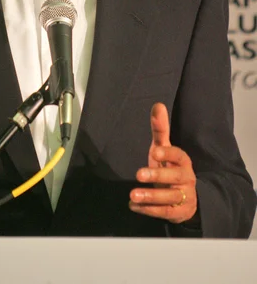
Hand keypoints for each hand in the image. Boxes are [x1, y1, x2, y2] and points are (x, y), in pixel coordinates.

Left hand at [129, 102, 197, 223]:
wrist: (186, 197)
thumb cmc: (170, 167)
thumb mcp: (164, 149)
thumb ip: (160, 130)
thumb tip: (157, 105)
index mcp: (183, 161)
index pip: (179, 155)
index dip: (168, 153)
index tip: (155, 151)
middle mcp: (186, 178)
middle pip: (175, 177)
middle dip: (157, 175)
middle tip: (138, 174)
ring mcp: (184, 196)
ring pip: (170, 197)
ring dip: (151, 197)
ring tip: (132, 195)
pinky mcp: (179, 212)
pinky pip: (165, 212)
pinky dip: (149, 210)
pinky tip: (133, 206)